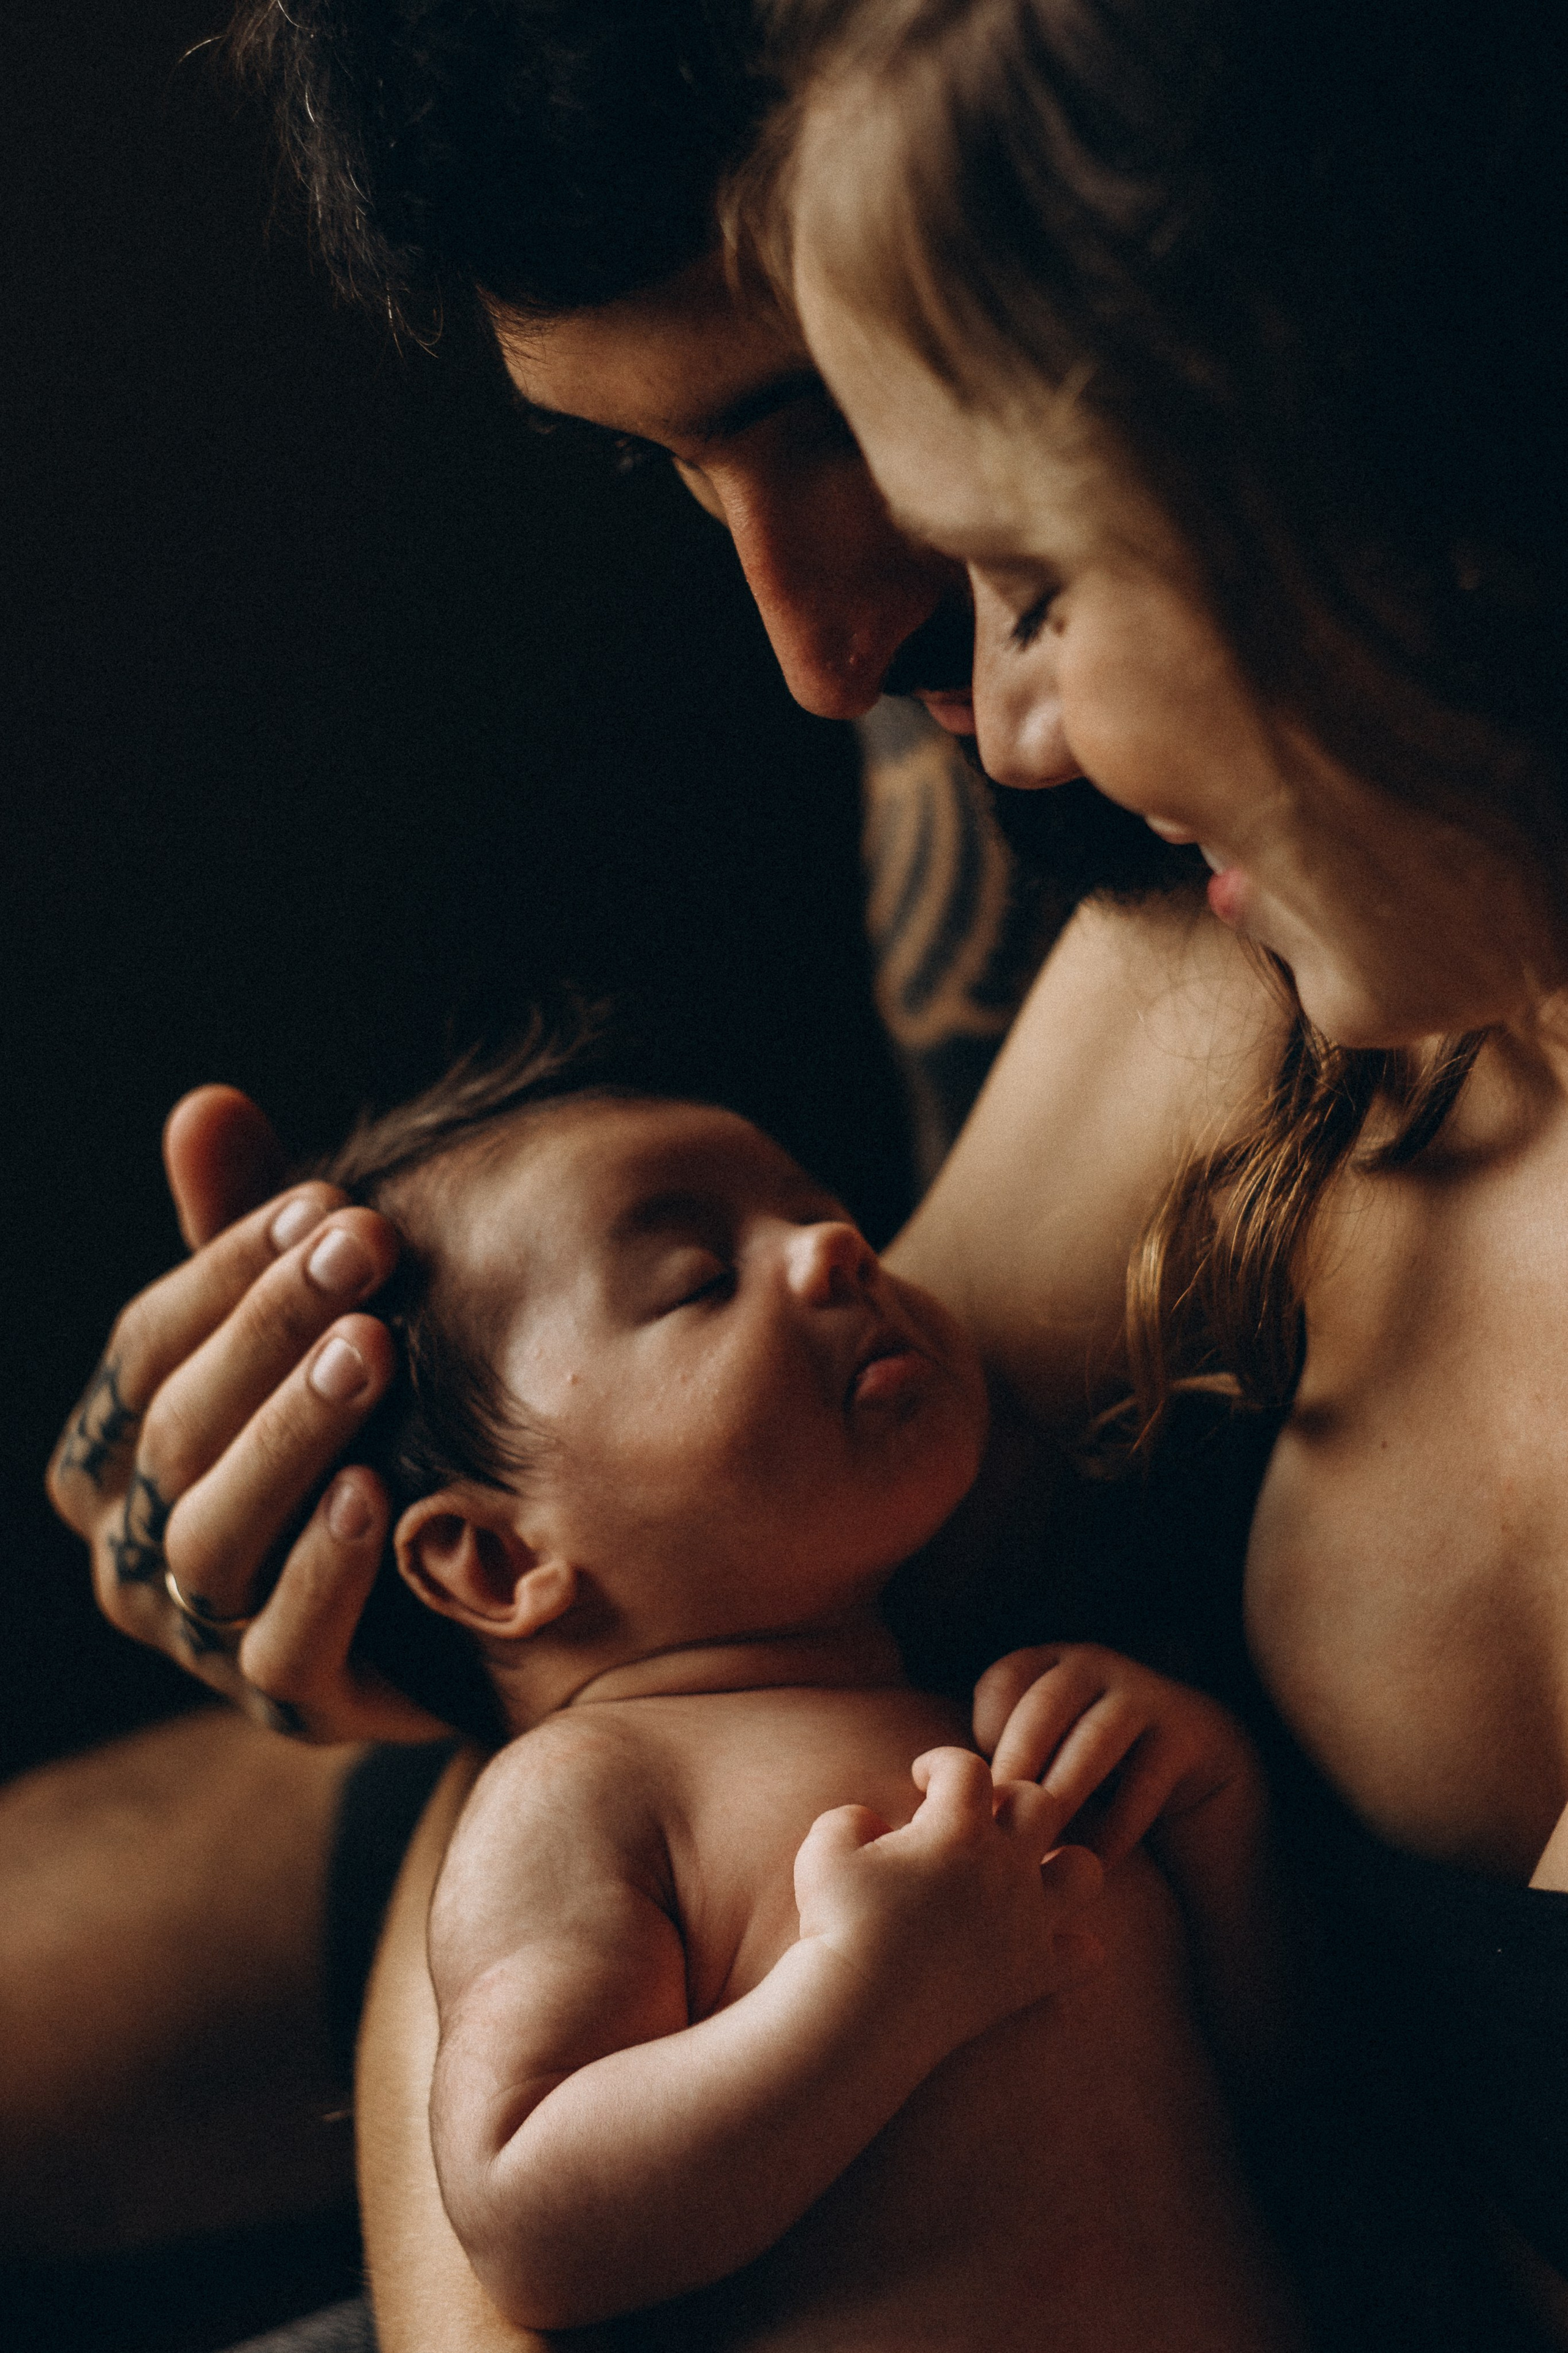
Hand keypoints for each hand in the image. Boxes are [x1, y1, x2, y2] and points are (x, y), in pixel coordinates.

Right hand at [47, 1086, 446, 1741]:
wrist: (463, 1599)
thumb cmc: (363, 1436)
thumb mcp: (310, 1333)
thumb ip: (253, 1240)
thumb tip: (206, 1104)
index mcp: (114, 1448)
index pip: (146, 1344)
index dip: (229, 1267)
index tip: (328, 1200)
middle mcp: (134, 1546)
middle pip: (180, 1428)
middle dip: (273, 1327)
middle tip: (368, 1244)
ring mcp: (203, 1636)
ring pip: (215, 1534)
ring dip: (293, 1433)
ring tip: (373, 1349)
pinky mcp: (294, 1702)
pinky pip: (285, 1650)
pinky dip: (323, 1573)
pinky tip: (376, 1497)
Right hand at [793, 1746, 1102, 2056]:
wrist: (861, 2013)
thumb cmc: (838, 1924)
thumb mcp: (824, 1848)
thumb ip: (852, 1817)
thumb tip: (874, 1825)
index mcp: (959, 1828)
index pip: (967, 1766)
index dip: (942, 1763)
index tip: (921, 1780)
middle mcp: (1006, 1867)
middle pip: (1039, 1803)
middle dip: (1006, 1802)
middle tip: (972, 1825)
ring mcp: (1027, 1922)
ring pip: (1084, 1870)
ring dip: (1059, 1864)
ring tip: (1025, 1875)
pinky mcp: (1033, 1976)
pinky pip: (1086, 1954)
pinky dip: (1070, 1945)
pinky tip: (1036, 1942)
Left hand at [974, 1645, 1259, 1869]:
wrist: (1196, 1775)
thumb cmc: (1094, 1778)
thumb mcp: (1046, 1756)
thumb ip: (1001, 1769)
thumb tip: (926, 1808)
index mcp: (1051, 1664)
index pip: (1004, 1681)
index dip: (984, 1731)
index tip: (972, 1790)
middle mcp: (1097, 1667)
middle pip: (1044, 1707)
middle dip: (1017, 1767)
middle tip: (996, 1827)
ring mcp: (1148, 1697)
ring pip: (1094, 1740)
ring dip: (1064, 1794)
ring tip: (1041, 1845)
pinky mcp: (1190, 1737)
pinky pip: (1146, 1782)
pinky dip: (1114, 1827)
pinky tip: (1091, 1864)